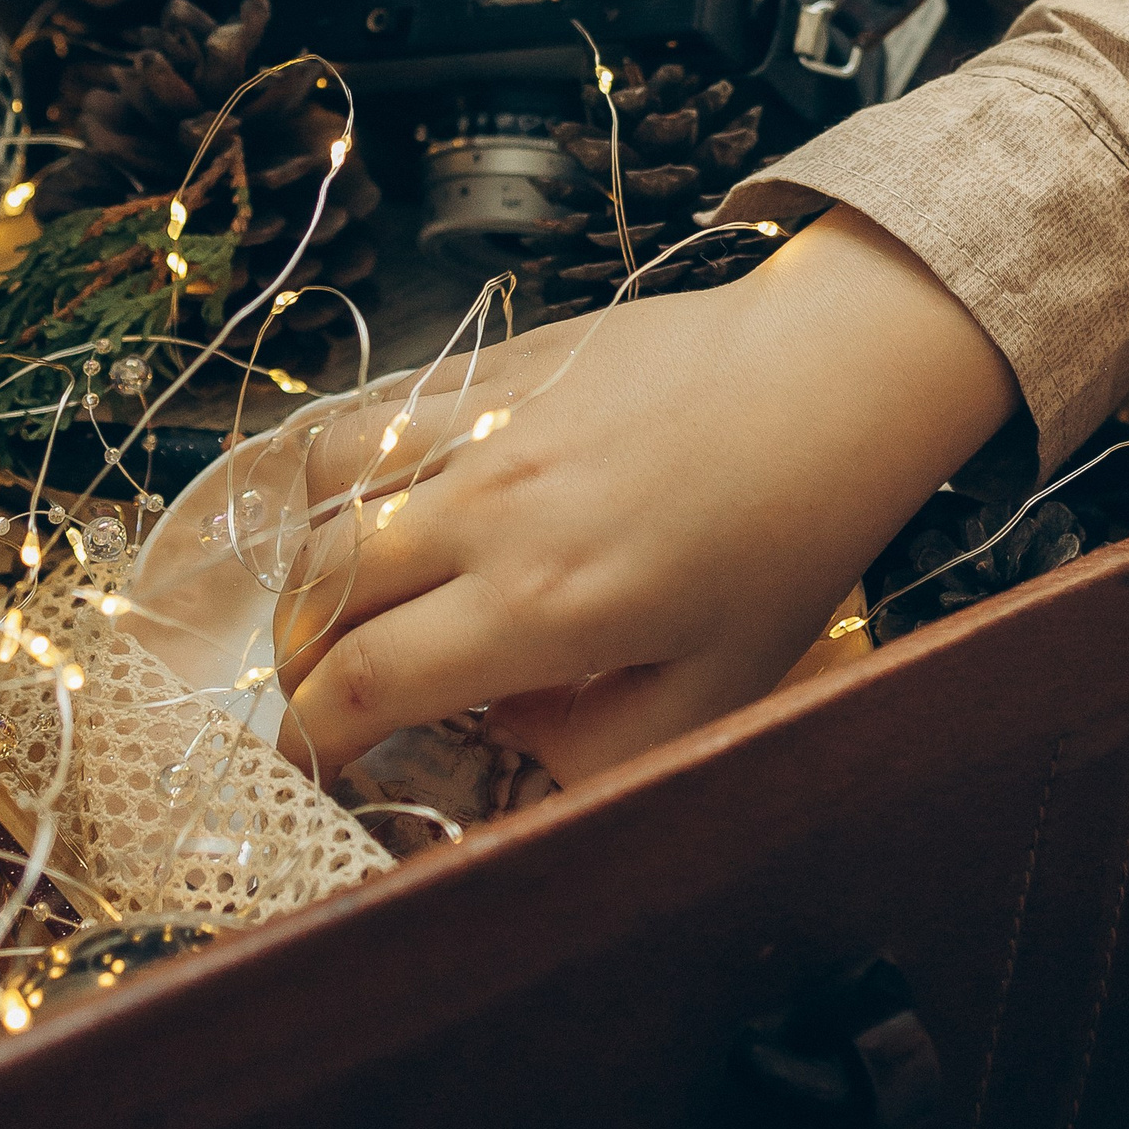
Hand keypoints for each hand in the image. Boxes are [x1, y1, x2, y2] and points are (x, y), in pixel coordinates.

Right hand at [269, 208, 1017, 787]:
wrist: (829, 379)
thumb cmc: (787, 542)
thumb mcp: (717, 692)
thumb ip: (596, 752)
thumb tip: (502, 749)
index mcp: (537, 606)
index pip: (363, 683)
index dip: (310, 740)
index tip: (306, 766)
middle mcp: (488, 511)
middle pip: (321, 588)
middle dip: (298, 657)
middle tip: (325, 688)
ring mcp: (487, 423)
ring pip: (327, 483)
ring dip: (313, 552)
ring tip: (348, 590)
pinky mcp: (500, 362)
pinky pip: (380, 407)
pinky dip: (353, 464)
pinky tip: (389, 498)